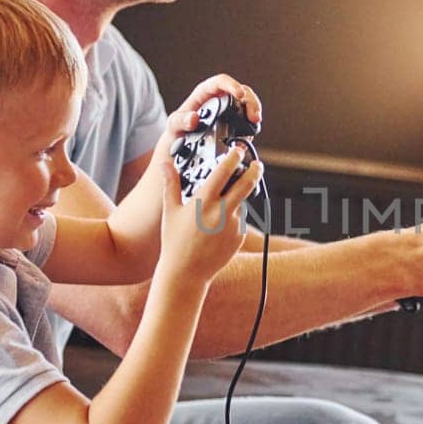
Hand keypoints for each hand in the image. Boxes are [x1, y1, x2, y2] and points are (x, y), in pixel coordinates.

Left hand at [153, 74, 262, 168]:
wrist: (179, 149)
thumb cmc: (175, 132)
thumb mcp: (173, 126)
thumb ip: (180, 121)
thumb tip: (194, 118)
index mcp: (204, 94)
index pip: (220, 82)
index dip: (232, 85)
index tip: (239, 94)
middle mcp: (219, 99)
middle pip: (241, 91)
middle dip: (250, 101)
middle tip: (254, 116)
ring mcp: (228, 111)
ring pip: (247, 105)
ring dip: (254, 112)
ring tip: (255, 123)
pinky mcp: (234, 124)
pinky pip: (246, 121)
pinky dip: (251, 126)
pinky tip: (250, 134)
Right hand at [157, 147, 261, 283]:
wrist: (186, 273)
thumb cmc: (175, 241)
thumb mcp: (170, 211)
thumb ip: (171, 184)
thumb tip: (165, 163)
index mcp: (204, 202)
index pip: (223, 172)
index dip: (234, 157)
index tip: (238, 150)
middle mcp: (222, 212)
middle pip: (246, 184)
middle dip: (254, 170)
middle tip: (257, 164)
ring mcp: (233, 225)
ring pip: (242, 203)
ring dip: (237, 199)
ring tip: (220, 208)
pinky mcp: (239, 237)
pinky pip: (240, 220)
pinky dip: (234, 217)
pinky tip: (218, 227)